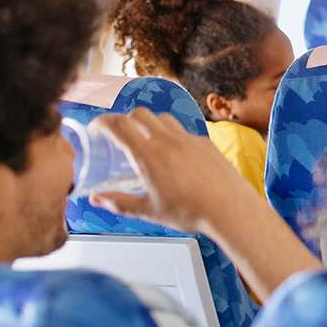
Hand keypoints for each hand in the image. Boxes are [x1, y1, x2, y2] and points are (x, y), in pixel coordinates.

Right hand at [89, 108, 261, 236]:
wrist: (230, 209)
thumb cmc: (191, 212)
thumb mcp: (149, 212)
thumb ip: (120, 204)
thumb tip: (98, 199)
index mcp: (149, 155)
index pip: (119, 125)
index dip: (102, 122)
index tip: (96, 126)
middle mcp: (168, 141)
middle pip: (140, 114)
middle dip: (125, 119)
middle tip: (118, 133)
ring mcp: (189, 139)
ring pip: (163, 118)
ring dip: (148, 122)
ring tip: (144, 139)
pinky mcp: (205, 143)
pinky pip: (183, 131)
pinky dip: (171, 134)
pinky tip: (173, 152)